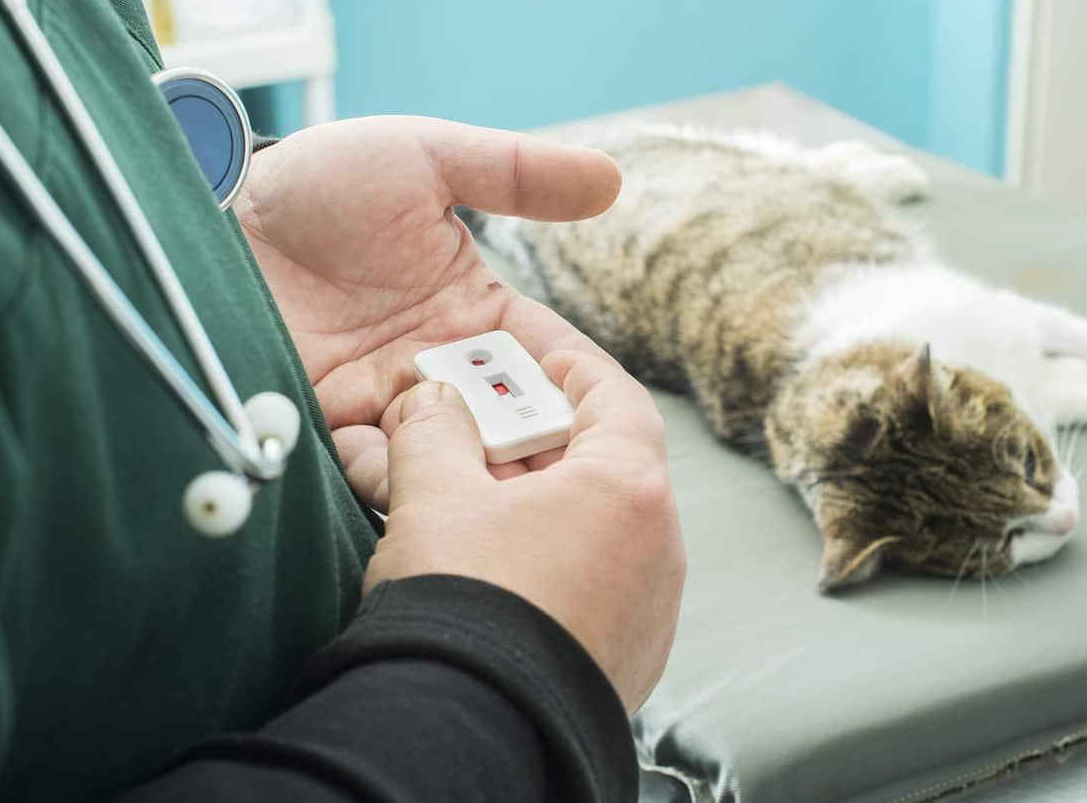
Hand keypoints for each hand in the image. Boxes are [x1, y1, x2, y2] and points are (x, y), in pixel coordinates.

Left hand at [234, 116, 619, 506]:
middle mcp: (439, 371)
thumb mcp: (427, 158)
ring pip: (451, 463)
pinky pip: (374, 471)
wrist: (208, 210)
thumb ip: (517, 172)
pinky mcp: (326, 431)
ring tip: (494, 494)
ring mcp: (384, 407)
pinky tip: (413, 480)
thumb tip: (611, 180)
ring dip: (474, 480)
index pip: (554, 368)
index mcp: (479, 315)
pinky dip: (398, 482)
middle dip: (538, 459)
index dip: (583, 396)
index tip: (609, 424)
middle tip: (559, 486)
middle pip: (513, 431)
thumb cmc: (322, 180)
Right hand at [366, 349, 685, 712]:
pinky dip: (554, 557)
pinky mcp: (627, 656)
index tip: (544, 356)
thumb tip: (429, 408)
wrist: (472, 729)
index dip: (573, 367)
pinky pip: (597, 582)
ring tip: (475, 496)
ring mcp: (649, 608)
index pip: (616, 397)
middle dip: (538, 439)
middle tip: (485, 425)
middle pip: (603, 462)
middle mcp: (657, 548)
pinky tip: (496, 564)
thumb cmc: (465, 610)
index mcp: (630, 491)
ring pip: (597, 526)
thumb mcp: (433, 497)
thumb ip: (430, 432)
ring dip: (542, 501)